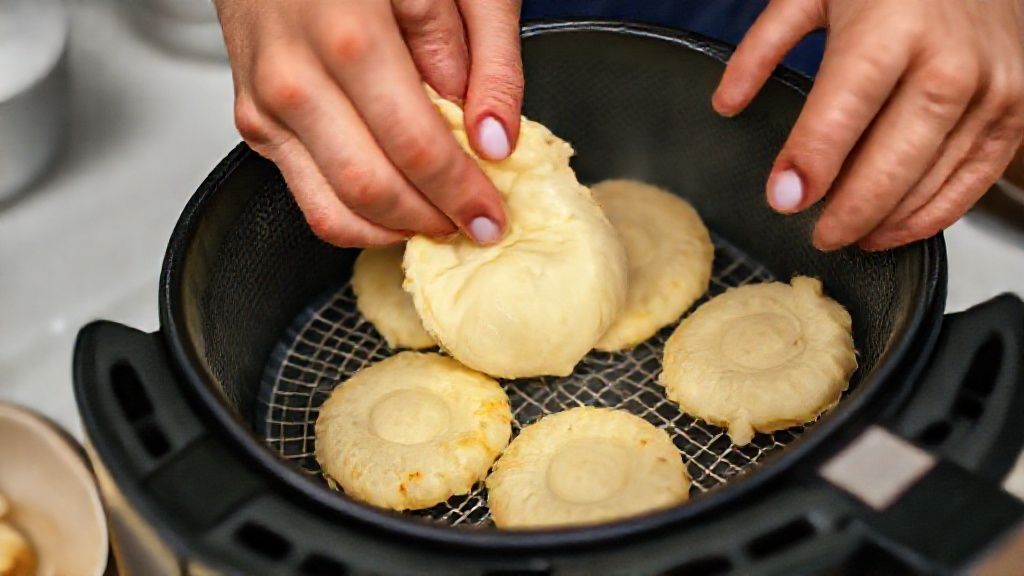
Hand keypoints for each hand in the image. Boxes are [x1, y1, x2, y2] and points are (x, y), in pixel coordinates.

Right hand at [214, 0, 522, 246]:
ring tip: (437, 219)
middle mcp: (295, 77)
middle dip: (431, 220)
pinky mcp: (254, 122)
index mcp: (351, 35)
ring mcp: (266, 104)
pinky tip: (397, 204)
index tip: (492, 216)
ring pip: (332, 210)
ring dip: (394, 228)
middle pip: (371, 188)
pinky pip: (308, 197)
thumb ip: (488, 58)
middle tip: (472, 224)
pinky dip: (358, 217)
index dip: (461, 193)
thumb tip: (495, 140)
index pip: (415, 146)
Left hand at [713, 0, 1023, 250]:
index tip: (784, 199)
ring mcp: (991, 88)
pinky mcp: (1016, 109)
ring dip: (886, 221)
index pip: (845, 110)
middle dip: (850, 210)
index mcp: (891, 27)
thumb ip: (762, 47)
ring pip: (933, 180)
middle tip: (817, 236)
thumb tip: (726, 104)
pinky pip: (975, 180)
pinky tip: (894, 229)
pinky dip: (933, 215)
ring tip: (847, 236)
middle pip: (894, 160)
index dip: (812, 162)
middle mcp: (948, 61)